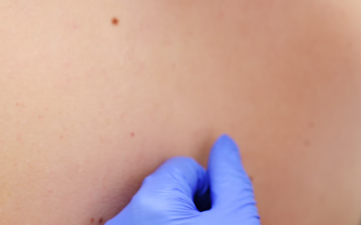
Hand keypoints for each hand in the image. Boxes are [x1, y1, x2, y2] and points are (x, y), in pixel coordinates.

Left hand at [107, 136, 259, 224]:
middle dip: (189, 205)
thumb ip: (231, 179)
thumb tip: (225, 144)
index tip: (215, 218)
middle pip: (167, 187)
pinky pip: (139, 220)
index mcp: (153, 200)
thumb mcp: (236, 220)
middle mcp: (125, 215)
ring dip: (173, 218)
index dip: (207, 194)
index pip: (185, 168)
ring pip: (153, 207)